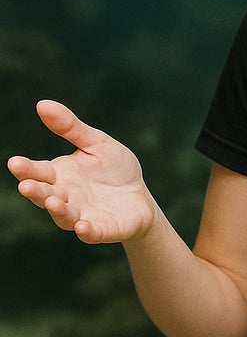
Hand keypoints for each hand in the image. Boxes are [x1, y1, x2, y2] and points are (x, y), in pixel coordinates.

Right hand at [7, 100, 155, 243]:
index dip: (26, 169)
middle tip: (26, 185)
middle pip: (45, 195)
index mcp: (60, 175)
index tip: (15, 163)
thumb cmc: (114, 169)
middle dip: (36, 191)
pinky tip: (82, 226)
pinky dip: (86, 231)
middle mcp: (65, 197)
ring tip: (54, 202)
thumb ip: (71, 128)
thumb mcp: (96, 143)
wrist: (140, 196)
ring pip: (64, 215)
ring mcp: (81, 215)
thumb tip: (42, 104)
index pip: (38, 171)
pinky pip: (92, 232)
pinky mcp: (102, 229)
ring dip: (57, 210)